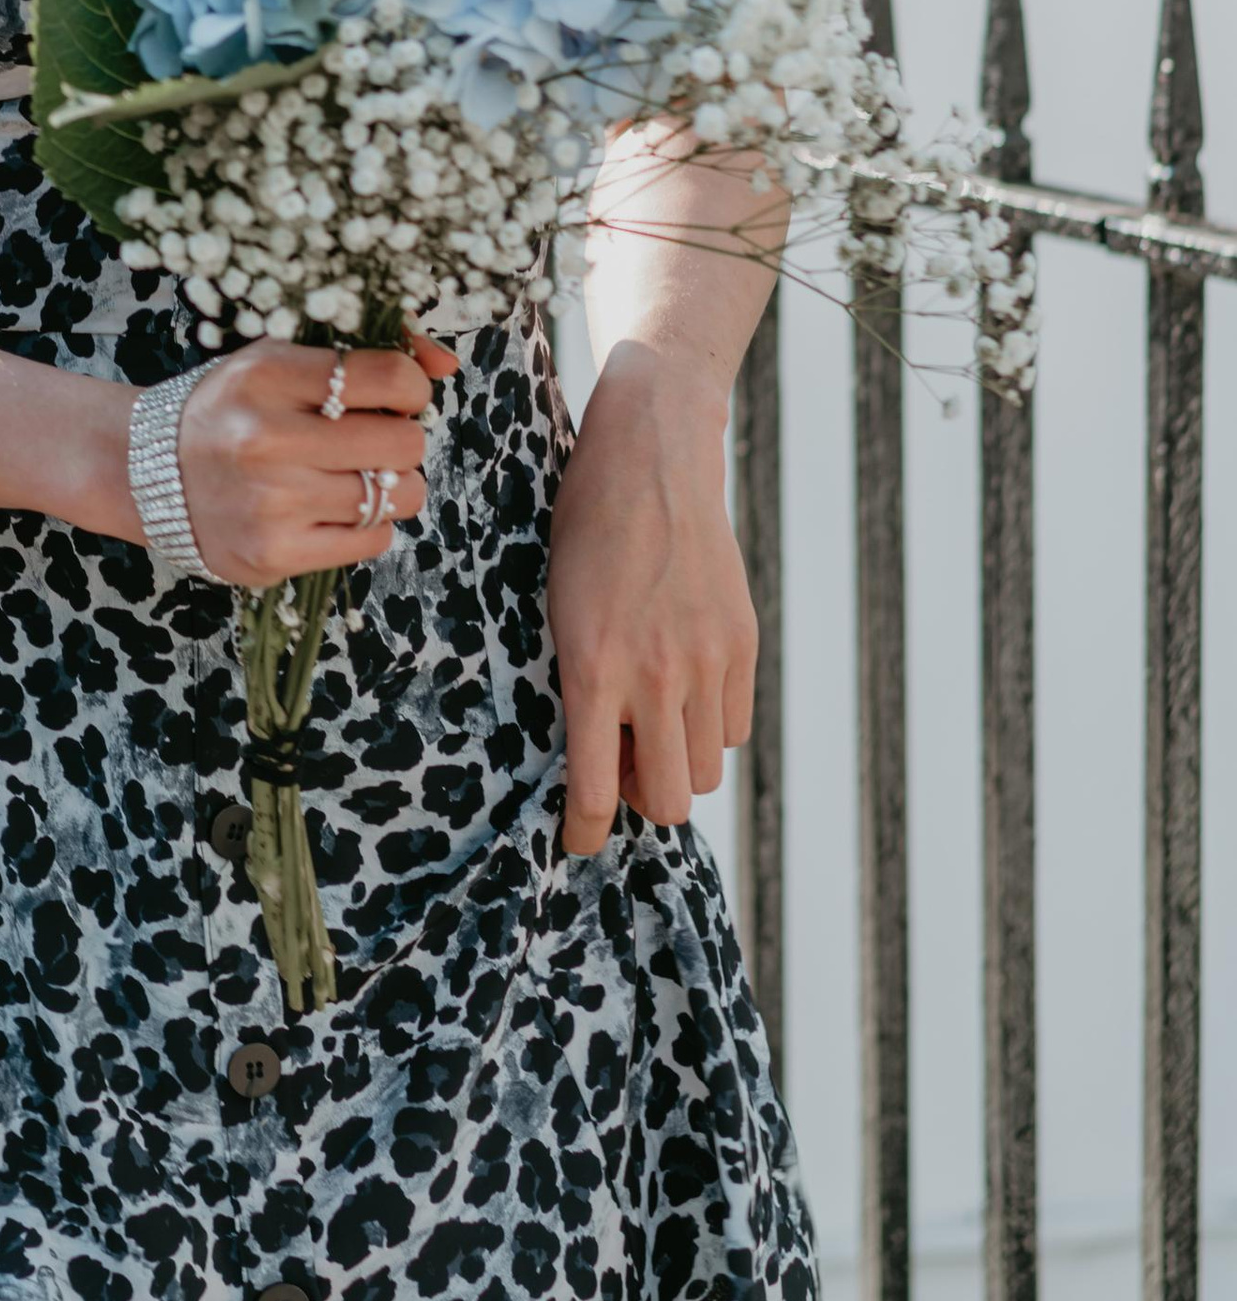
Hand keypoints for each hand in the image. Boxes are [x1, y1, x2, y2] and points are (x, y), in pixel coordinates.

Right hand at [170, 337, 454, 589]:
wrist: (149, 475)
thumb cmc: (232, 411)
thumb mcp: (279, 361)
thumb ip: (365, 352)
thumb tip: (447, 362)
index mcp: (267, 376)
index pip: (389, 377)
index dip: (411, 387)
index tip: (396, 396)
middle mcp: (266, 439)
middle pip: (404, 442)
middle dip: (402, 438)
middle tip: (373, 439)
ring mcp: (271, 502)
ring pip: (397, 495)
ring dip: (391, 484)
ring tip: (355, 474)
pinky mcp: (274, 553)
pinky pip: (373, 539)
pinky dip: (368, 522)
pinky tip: (334, 507)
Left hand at [547, 345, 755, 854]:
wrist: (650, 460)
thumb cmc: (583, 533)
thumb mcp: (557, 611)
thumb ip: (579, 686)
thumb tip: (601, 761)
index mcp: (593, 668)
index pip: (594, 790)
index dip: (583, 831)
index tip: (577, 840)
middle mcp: (656, 674)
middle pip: (668, 801)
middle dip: (639, 797)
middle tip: (618, 759)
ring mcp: (707, 660)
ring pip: (706, 772)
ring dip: (677, 761)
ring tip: (650, 716)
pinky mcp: (742, 643)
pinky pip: (734, 727)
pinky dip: (709, 725)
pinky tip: (683, 685)